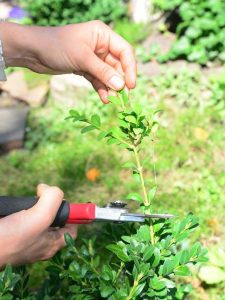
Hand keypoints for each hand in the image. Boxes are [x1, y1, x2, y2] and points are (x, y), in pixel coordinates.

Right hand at [0, 184, 76, 266]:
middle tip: (44, 199)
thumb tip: (46, 188)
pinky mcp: (13, 232)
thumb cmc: (12, 237)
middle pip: (55, 221)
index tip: (64, 202)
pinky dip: (21, 209)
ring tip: (28, 204)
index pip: (72, 230)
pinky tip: (17, 207)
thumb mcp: (41, 217)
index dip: (73, 215)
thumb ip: (52, 199)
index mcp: (52, 244)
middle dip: (51, 206)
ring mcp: (25, 238)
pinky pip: (23, 217)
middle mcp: (40, 242)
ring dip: (34, 206)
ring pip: (38, 217)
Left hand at [1, 21, 135, 102]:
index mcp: (103, 35)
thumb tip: (121, 86)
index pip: (125, 51)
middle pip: (118, 65)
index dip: (130, 69)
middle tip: (123, 98)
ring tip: (113, 101)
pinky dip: (101, 88)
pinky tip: (104, 99)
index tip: (131, 86)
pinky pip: (98, 79)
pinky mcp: (85, 68)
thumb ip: (103, 72)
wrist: (33, 51)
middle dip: (120, 81)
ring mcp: (93, 57)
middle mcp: (100, 45)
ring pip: (108, 74)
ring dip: (111, 88)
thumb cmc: (57, 46)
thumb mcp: (82, 58)